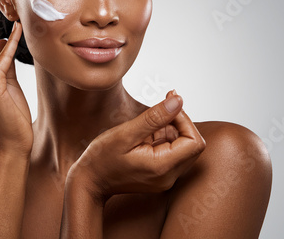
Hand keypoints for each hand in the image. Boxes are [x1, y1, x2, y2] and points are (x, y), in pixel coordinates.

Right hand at [67, 91, 204, 202]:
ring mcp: (165, 178)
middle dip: (179, 123)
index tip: (166, 106)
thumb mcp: (126, 133)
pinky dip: (162, 138)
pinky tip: (143, 135)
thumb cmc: (102, 158)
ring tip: (144, 126)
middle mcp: (169, 177)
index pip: (194, 142)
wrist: (89, 182)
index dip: (185, 120)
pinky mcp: (160, 175)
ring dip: (169, 129)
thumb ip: (154, 117)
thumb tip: (178, 100)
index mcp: (162, 167)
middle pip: (192, 145)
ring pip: (182, 147)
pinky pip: (171, 152)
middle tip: (159, 107)